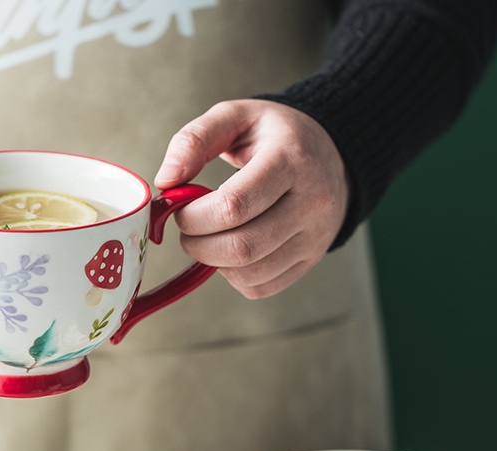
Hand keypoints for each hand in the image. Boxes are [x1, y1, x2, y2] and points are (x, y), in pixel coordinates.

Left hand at [155, 99, 349, 298]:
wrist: (331, 155)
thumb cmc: (275, 136)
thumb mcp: (236, 117)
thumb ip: (194, 140)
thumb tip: (166, 181)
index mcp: (291, 160)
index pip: (234, 206)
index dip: (194, 216)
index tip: (180, 209)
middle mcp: (311, 203)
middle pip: (241, 247)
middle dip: (198, 244)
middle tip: (189, 228)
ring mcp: (314, 238)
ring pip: (249, 273)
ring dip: (213, 262)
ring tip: (208, 237)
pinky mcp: (308, 261)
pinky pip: (259, 287)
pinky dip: (233, 275)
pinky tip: (231, 249)